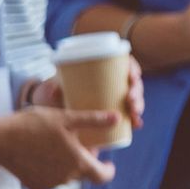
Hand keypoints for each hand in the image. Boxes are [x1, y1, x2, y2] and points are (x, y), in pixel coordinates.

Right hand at [0, 108, 117, 188]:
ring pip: (66, 176)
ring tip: (60, 146)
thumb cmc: (33, 125)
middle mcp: (64, 179)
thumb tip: (117, 118)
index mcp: (77, 164)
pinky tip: (45, 154)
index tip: (109, 162)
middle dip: (85, 160)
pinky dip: (52, 170)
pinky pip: (50, 180)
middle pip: (83, 173)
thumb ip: (94, 120)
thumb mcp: (66, 118)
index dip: (108, 170)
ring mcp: (48, 184)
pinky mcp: (33, 186)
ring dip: (68, 165)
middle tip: (79, 142)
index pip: (102, 176)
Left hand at [29, 61, 144, 129]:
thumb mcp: (55, 87)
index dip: (134, 69)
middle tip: (130, 100)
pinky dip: (134, 119)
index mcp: (104, 69)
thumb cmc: (56, 90)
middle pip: (132, 83)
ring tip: (134, 114)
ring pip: (133, 99)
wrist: (51, 105)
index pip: (125, 64)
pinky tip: (137, 124)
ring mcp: (115, 98)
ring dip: (138, 105)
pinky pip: (128, 115)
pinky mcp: (113, 114)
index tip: (133, 76)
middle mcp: (113, 83)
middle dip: (137, 92)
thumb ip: (54, 88)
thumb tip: (52, 91)